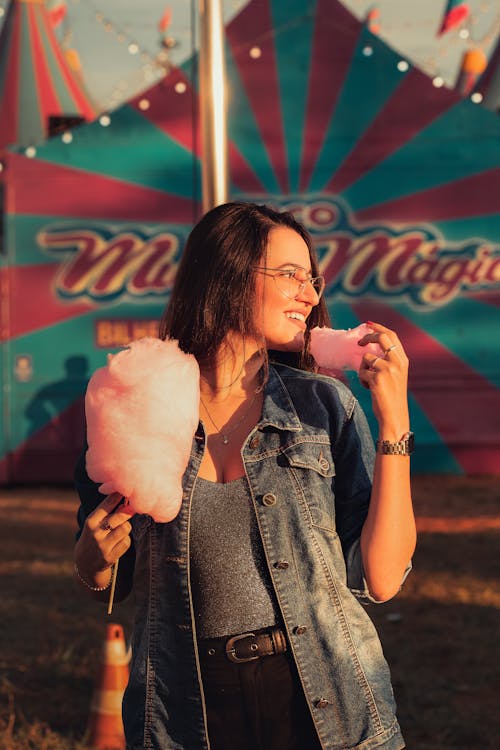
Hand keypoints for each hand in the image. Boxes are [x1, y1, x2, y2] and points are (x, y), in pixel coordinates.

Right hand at [74, 492, 132, 586]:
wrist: (85, 564)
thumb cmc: (93, 537)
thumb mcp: (94, 524)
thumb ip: (107, 512)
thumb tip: (126, 499)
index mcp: (90, 521)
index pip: (107, 505)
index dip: (118, 496)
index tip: (126, 490)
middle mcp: (95, 533)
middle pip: (119, 516)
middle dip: (128, 511)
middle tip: (133, 507)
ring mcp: (102, 546)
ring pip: (125, 528)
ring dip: (126, 527)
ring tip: (120, 530)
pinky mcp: (110, 556)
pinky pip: (126, 542)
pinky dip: (125, 540)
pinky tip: (118, 543)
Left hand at [357, 321, 409, 439]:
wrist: (394, 416)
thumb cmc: (392, 397)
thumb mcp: (396, 375)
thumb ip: (388, 361)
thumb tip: (370, 349)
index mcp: (403, 360)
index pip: (392, 335)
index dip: (379, 328)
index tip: (368, 324)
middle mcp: (397, 362)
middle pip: (380, 338)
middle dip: (367, 337)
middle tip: (358, 343)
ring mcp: (388, 369)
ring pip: (366, 358)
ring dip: (363, 369)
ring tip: (370, 382)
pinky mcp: (377, 377)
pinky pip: (362, 372)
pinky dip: (363, 380)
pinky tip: (371, 390)